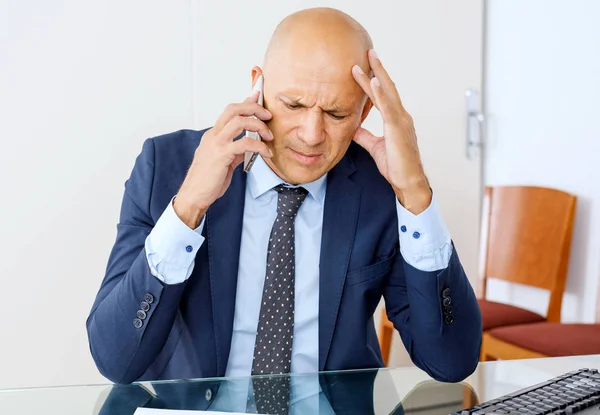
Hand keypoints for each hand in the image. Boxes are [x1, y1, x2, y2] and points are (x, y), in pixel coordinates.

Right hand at [174, 91, 273, 227]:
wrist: (194, 196)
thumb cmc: (208, 181)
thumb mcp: (224, 161)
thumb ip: (235, 150)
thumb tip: (249, 144)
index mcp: (213, 135)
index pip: (230, 112)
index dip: (246, 101)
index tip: (258, 94)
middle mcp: (213, 135)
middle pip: (233, 109)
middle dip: (254, 108)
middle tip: (268, 116)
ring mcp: (216, 144)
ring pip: (238, 122)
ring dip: (258, 126)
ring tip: (269, 136)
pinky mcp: (220, 156)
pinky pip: (244, 144)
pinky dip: (259, 147)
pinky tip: (267, 153)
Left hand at [352, 50, 431, 213]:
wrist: (408, 182)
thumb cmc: (396, 167)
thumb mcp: (375, 148)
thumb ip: (365, 136)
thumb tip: (353, 128)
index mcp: (396, 120)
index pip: (383, 96)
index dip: (374, 81)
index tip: (365, 67)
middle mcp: (401, 116)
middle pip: (388, 88)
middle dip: (378, 69)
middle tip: (369, 52)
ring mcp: (401, 121)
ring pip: (388, 93)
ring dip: (378, 75)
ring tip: (368, 59)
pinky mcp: (398, 129)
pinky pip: (389, 107)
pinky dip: (381, 93)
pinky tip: (375, 81)